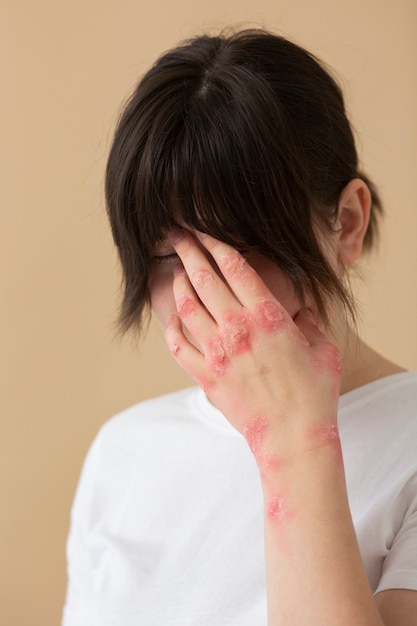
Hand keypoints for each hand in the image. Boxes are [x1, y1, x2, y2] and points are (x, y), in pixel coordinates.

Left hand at [165, 229, 341, 466]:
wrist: (293, 437)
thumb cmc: (315, 393)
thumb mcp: (323, 348)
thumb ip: (309, 322)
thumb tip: (301, 309)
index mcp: (268, 316)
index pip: (236, 267)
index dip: (216, 243)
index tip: (204, 230)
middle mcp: (238, 328)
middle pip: (204, 278)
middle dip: (188, 250)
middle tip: (177, 235)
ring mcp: (217, 353)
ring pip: (187, 306)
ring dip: (179, 284)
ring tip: (176, 270)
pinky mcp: (205, 377)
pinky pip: (178, 346)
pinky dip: (172, 328)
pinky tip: (173, 318)